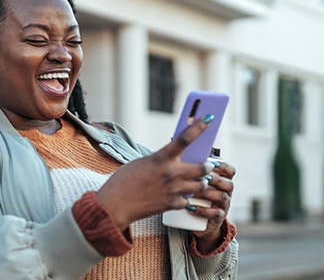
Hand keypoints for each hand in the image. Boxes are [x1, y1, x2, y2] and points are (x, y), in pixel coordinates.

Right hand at [95, 116, 213, 230]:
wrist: (114, 206)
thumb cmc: (123, 182)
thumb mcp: (142, 162)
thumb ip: (161, 160)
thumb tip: (175, 159)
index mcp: (161, 158)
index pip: (185, 138)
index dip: (199, 126)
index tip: (209, 118)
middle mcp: (171, 173)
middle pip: (203, 167)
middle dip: (207, 166)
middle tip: (207, 165)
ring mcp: (174, 190)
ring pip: (201, 185)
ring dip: (200, 182)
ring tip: (196, 181)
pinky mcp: (172, 205)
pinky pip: (189, 201)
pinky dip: (186, 198)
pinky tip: (180, 195)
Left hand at [189, 161, 235, 250]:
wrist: (199, 223)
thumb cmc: (195, 198)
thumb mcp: (196, 184)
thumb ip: (193, 170)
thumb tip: (180, 152)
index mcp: (223, 181)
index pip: (230, 171)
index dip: (223, 166)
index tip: (212, 163)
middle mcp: (227, 193)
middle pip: (228, 183)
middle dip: (215, 179)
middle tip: (201, 177)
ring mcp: (224, 206)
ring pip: (222, 197)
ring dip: (207, 193)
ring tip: (193, 192)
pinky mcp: (218, 218)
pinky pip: (215, 214)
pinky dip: (203, 211)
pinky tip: (191, 208)